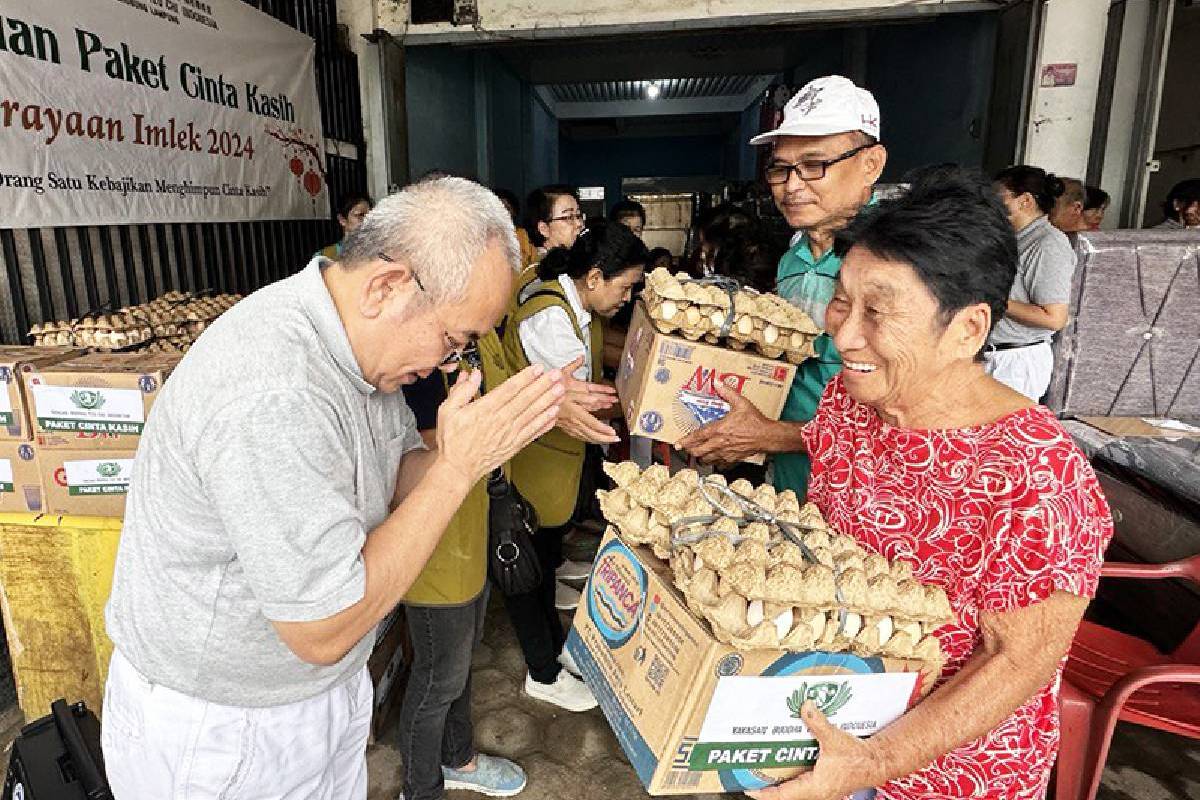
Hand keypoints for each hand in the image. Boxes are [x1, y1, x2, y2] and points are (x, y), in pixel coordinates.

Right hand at [436, 365, 563, 481]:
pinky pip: (533, 433)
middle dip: (543, 386)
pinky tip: (554, 415)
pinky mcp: (514, 446)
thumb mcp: (447, 411)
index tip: (538, 368)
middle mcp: (500, 421)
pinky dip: (544, 424)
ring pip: (533, 415)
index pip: (510, 389)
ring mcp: (509, 434)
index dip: (526, 377)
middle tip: (556, 375)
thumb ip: (462, 391)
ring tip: (560, 391)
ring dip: (548, 402)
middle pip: (526, 400)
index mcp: (484, 409)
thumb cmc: (453, 441)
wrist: (458, 469)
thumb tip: (472, 375)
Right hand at [553, 356, 618, 444]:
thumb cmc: (545, 388)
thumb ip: (573, 367)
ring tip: (609, 440)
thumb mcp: (559, 374)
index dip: (603, 429)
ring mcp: (567, 425)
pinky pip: (578, 436)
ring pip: (585, 436)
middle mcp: (571, 419)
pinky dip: (588, 438)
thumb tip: (581, 358)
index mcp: (572, 409)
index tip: (612, 432)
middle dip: (604, 437)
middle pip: (590, 433)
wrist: (530, 402)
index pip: (591, 422)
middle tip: (616, 438)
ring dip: (598, 439)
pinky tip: (593, 440)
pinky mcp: (564, 426)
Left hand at [677, 382, 771, 463]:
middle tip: (686, 447)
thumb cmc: (755, 421)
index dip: (686, 441)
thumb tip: (718, 382)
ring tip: (698, 452)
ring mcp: (726, 453)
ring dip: (701, 456)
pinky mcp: (733, 459)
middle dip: (690, 450)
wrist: (767, 436)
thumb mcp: (741, 403)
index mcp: (719, 430)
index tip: (678, 443)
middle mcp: (720, 443)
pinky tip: (714, 457)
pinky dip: (714, 461)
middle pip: (698, 452)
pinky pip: (719, 464)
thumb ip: (728, 392)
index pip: (697, 437)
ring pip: (707, 460)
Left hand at [746, 702, 884, 799]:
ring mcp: (820, 791)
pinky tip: (785, 766)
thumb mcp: (835, 738)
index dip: (764, 794)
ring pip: (794, 792)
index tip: (748, 789)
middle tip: (751, 777)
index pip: (783, 795)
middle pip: (785, 795)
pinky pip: (802, 786)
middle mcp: (816, 792)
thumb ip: (818, 722)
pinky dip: (791, 779)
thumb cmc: (858, 758)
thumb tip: (805, 706)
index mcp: (815, 787)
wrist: (876, 763)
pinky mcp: (824, 785)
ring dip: (780, 784)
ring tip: (763, 771)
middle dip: (768, 788)